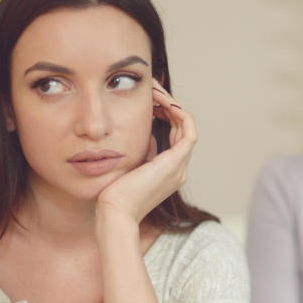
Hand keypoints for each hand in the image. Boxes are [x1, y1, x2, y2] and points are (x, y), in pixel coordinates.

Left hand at [95, 80, 196, 225]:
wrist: (115, 213)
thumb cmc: (115, 195)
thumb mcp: (130, 168)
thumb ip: (142, 153)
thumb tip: (148, 137)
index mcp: (169, 172)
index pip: (175, 135)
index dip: (165, 115)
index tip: (150, 100)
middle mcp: (179, 170)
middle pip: (182, 128)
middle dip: (168, 106)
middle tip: (153, 89)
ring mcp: (179, 167)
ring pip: (186, 126)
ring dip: (172, 105)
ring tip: (155, 90)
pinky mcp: (174, 163)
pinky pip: (187, 130)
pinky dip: (178, 112)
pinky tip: (162, 101)